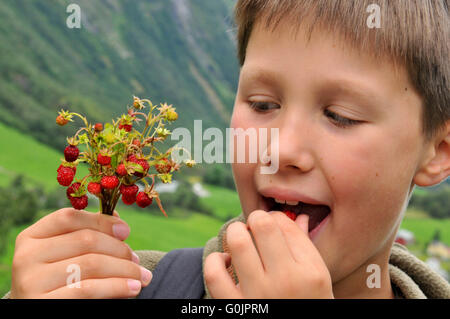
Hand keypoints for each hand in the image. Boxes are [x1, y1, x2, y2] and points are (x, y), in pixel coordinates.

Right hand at [10, 208, 151, 297]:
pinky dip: (117, 286)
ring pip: (92, 264)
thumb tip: (117, 219)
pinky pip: (89, 289)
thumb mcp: (67, 255)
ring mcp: (31, 281)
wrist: (41, 310)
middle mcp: (26, 256)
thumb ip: (88, 234)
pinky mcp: (42, 303)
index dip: (101, 221)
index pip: (68, 217)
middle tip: (136, 260)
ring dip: (124, 269)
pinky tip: (132, 287)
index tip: (126, 231)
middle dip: (119, 249)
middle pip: (85, 240)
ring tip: (141, 276)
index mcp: (32, 237)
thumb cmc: (59, 281)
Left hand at [204, 210, 332, 297]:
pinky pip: (214, 273)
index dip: (275, 218)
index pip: (285, 225)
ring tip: (239, 238)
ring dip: (235, 233)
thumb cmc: (307, 304)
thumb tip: (299, 217)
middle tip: (254, 227)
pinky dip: (215, 261)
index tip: (272, 224)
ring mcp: (259, 295)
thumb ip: (306, 249)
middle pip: (262, 226)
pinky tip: (225, 261)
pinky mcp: (235, 308)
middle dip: (255, 220)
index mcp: (311, 273)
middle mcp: (286, 281)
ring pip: (238, 242)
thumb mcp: (318, 281)